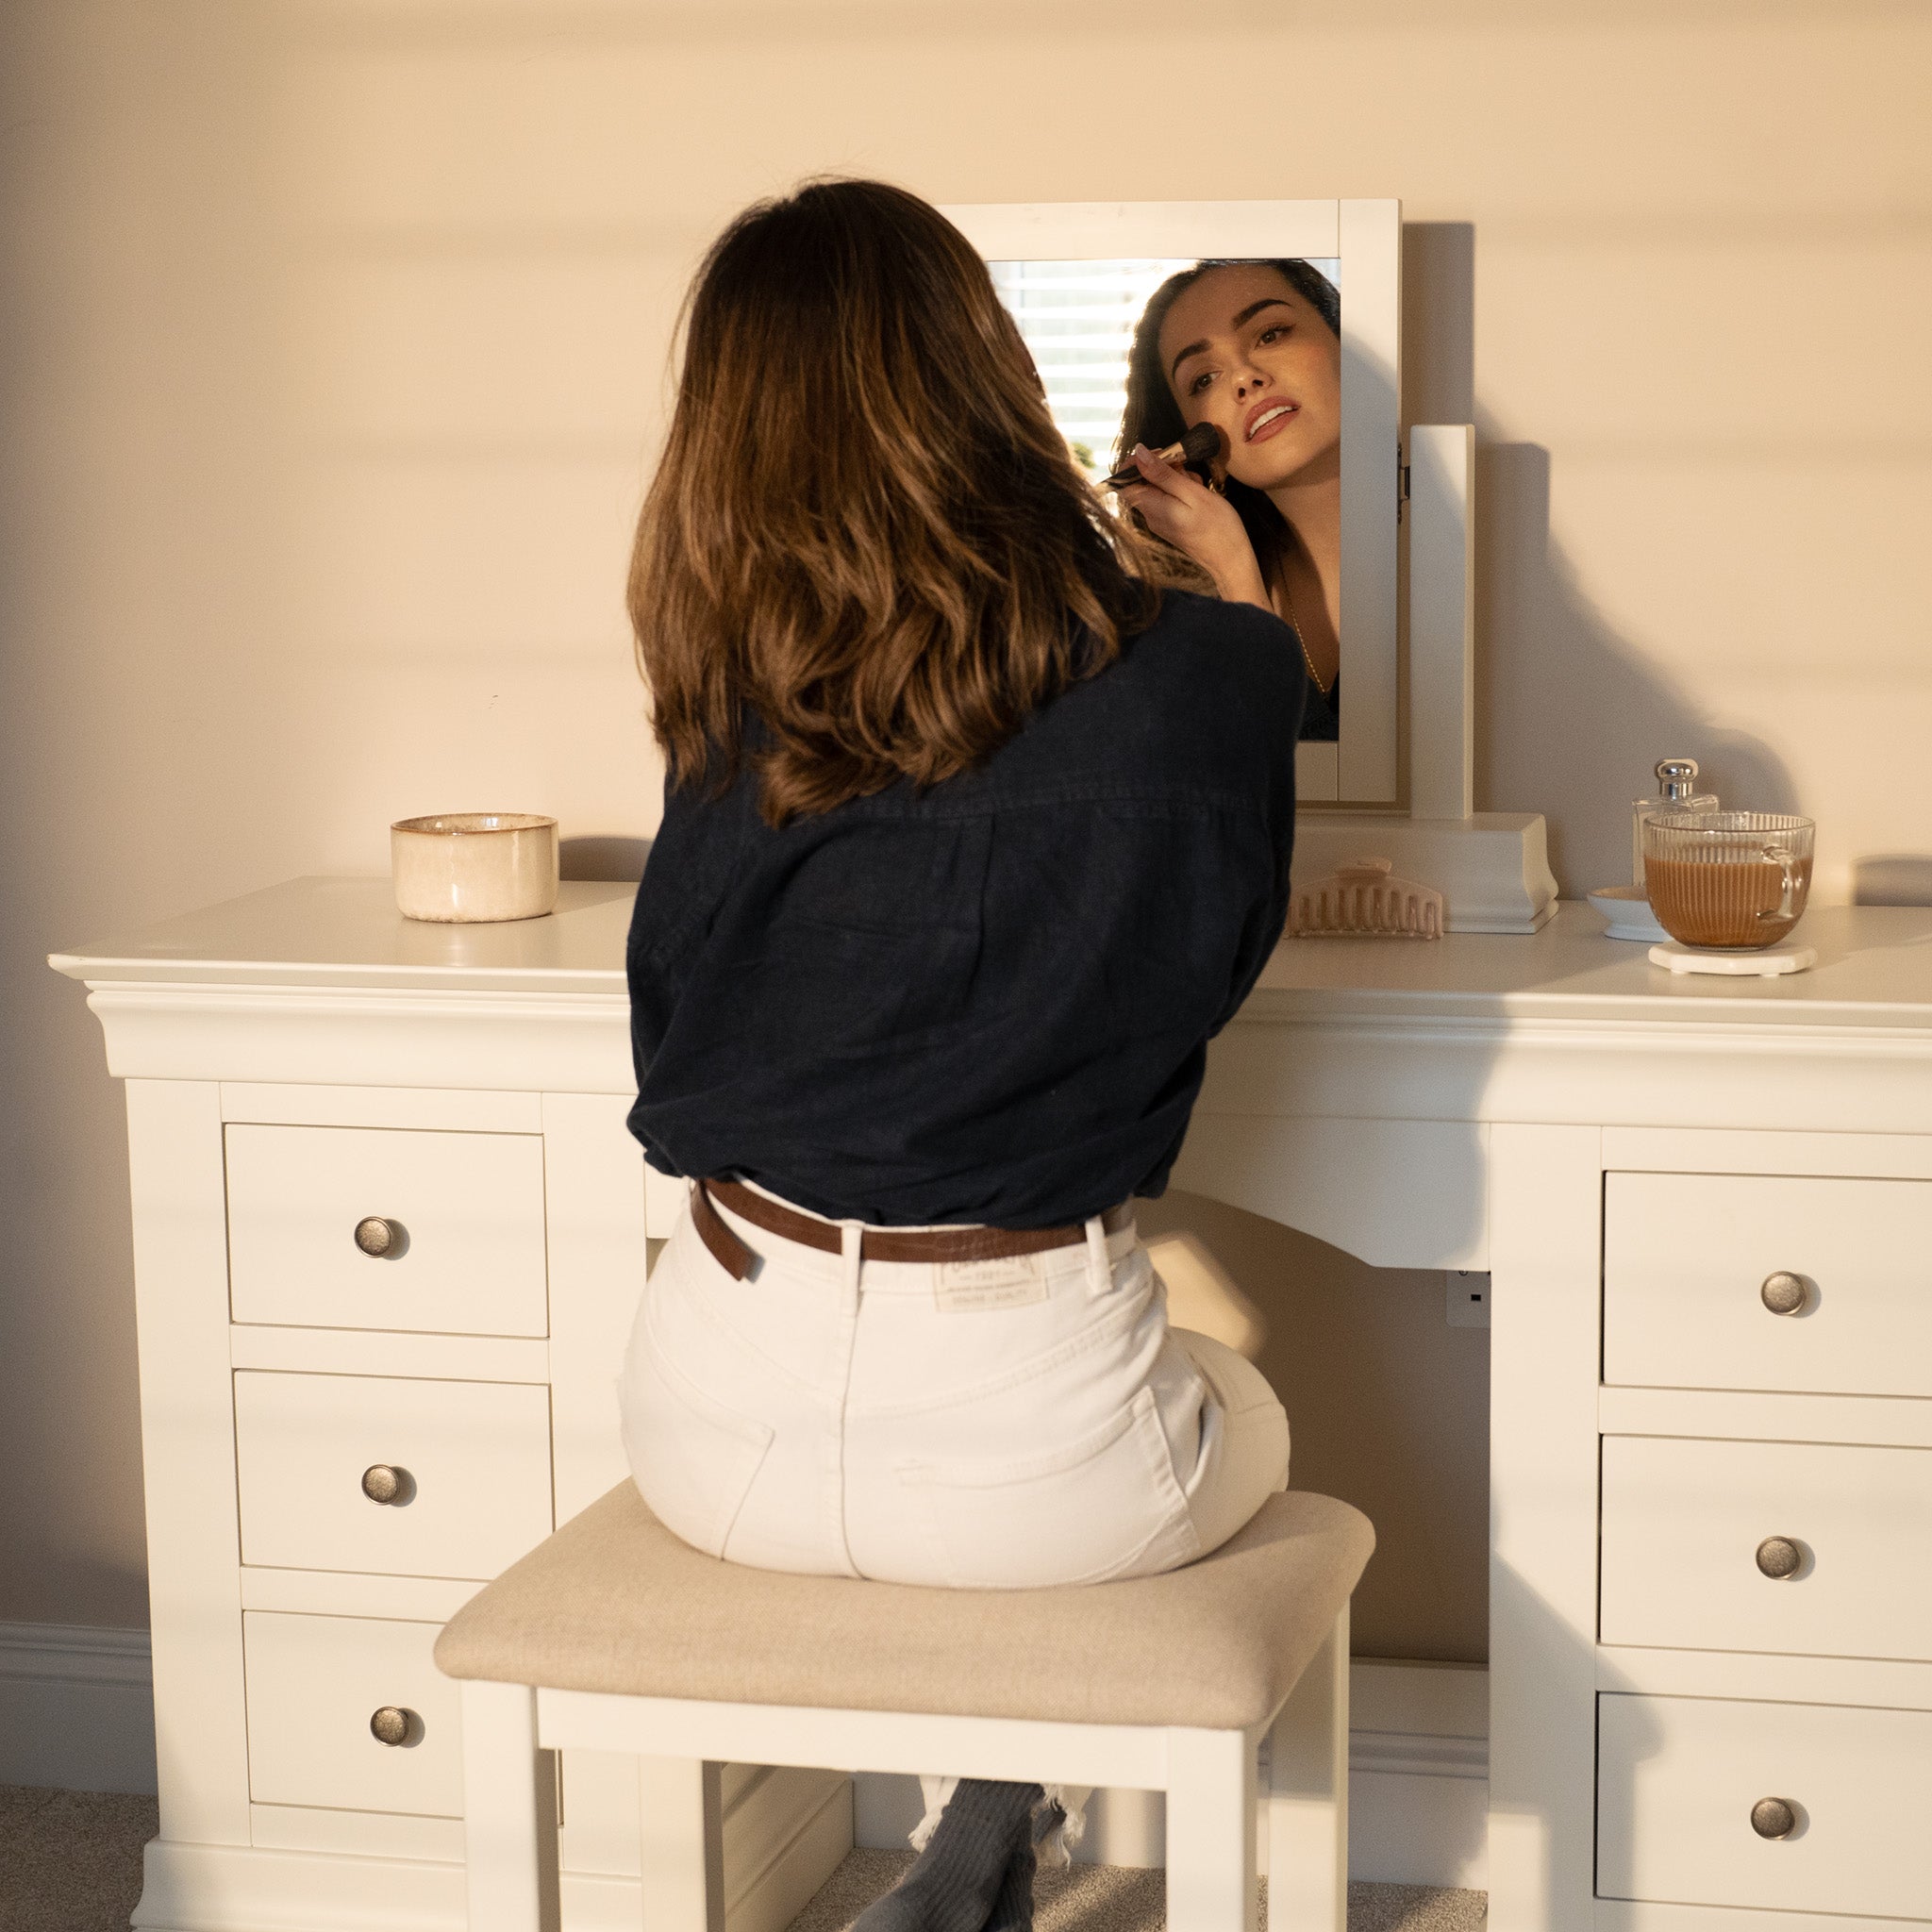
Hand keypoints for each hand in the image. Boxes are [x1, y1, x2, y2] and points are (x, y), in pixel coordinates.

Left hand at [1117, 445, 1269, 608]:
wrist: (1230, 560)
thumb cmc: (1217, 527)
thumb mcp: (1192, 493)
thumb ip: (1162, 474)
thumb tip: (1138, 453)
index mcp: (1151, 507)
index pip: (1123, 480)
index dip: (1137, 462)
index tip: (1162, 454)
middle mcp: (1150, 515)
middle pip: (1142, 481)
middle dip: (1163, 468)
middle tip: (1186, 470)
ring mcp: (1159, 520)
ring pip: (1157, 488)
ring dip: (1176, 478)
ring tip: (1197, 485)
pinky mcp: (1169, 522)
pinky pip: (1167, 498)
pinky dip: (1181, 490)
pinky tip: (1198, 494)